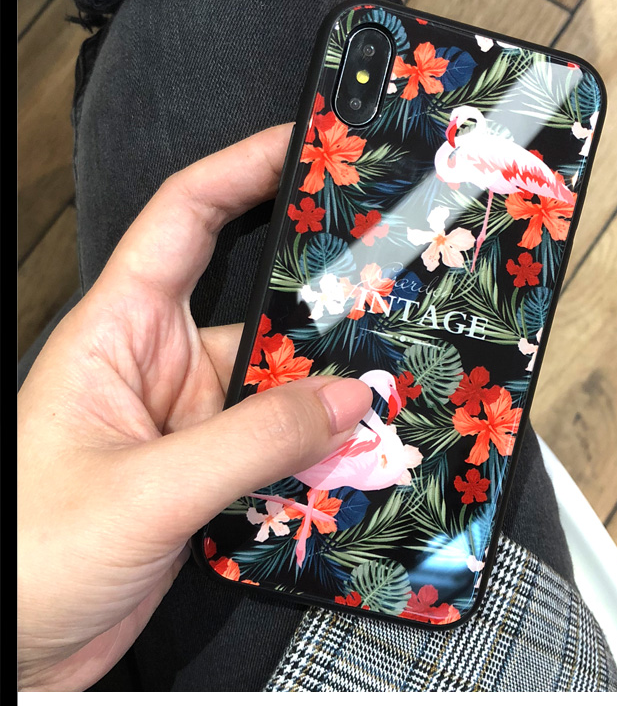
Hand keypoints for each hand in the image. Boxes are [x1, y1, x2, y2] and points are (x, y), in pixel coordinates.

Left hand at [17, 123, 372, 690]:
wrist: (8, 657)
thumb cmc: (27, 554)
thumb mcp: (146, 489)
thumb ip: (253, 442)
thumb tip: (350, 399)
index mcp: (120, 330)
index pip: (183, 219)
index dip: (241, 169)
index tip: (303, 143)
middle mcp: (160, 364)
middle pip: (255, 307)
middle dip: (321, 301)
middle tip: (394, 283)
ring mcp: (189, 421)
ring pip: (279, 385)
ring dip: (329, 394)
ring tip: (396, 387)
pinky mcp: (208, 473)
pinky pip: (280, 444)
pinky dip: (320, 450)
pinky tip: (363, 455)